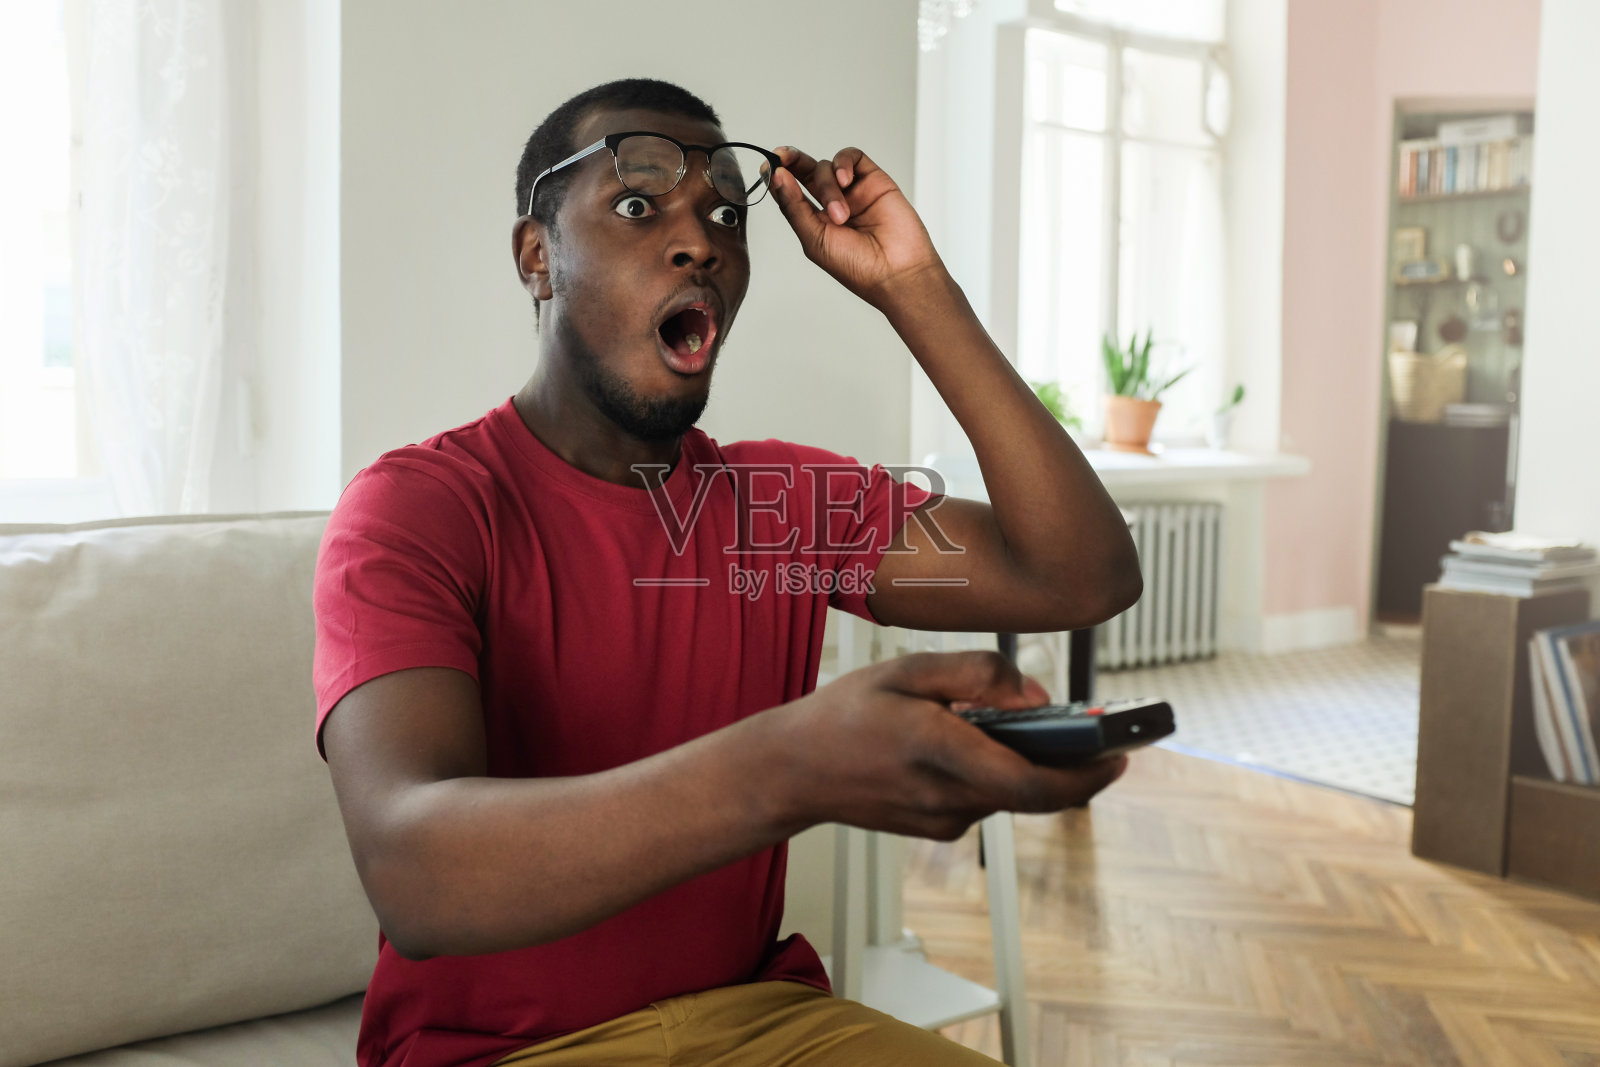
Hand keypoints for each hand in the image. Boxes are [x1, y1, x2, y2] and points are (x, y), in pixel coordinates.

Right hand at [767, 651, 1128, 840]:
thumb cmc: (844, 715)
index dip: (1086, 776)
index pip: (1032, 783)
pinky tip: (979, 742)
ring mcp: (942, 820)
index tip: (1121, 756)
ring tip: (1028, 725)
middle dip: (1075, 769)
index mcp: (938, 751)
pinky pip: (986, 798)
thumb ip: (977, 674)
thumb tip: (1036, 698)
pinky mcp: (938, 827)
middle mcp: (945, 796)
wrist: (792, 771)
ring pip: (1010, 794)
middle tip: (1104, 741)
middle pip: (1035, 794)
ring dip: (1029, 764)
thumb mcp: (907, 670)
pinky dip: (997, 771)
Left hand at [768, 145, 945, 310]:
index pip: (791, 192)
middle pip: (806, 172)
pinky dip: (844, 163)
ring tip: (841, 213)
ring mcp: (853, 191)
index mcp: (816, 221)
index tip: (768, 168)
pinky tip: (846, 181)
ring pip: (827, 167)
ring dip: (828, 185)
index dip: (779, 178)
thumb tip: (777, 176)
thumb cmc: (857, 266)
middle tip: (782, 155)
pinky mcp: (873, 180)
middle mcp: (833, 204)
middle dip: (792, 161)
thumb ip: (794, 206)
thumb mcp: (814, 239)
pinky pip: (853, 157)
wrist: (897, 271)